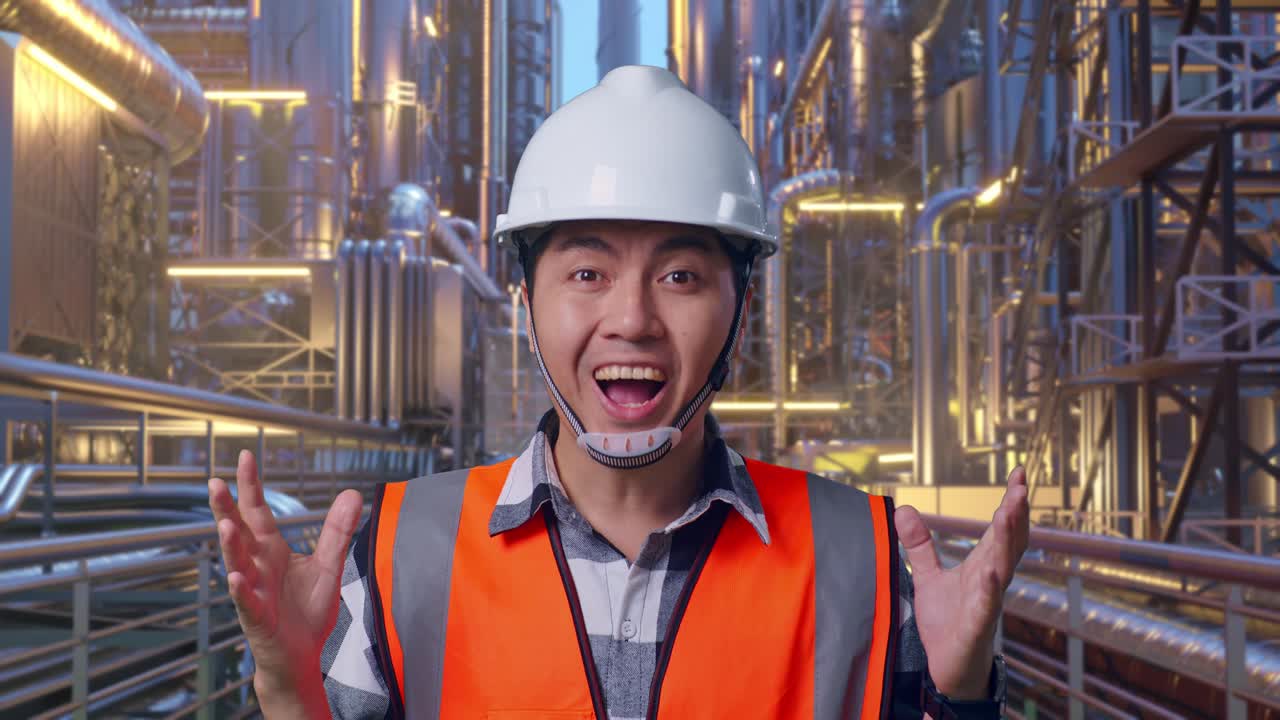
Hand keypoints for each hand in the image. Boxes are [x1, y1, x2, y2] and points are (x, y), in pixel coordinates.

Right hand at [208, 450, 362, 706]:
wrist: (300, 656)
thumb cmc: (307, 611)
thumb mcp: (328, 566)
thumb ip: (337, 531)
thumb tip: (352, 492)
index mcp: (271, 551)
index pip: (257, 512)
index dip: (250, 486)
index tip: (244, 455)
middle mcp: (257, 567)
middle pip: (239, 533)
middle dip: (226, 508)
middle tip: (214, 482)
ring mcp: (253, 592)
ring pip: (238, 564)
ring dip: (231, 545)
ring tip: (226, 523)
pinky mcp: (257, 618)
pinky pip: (247, 602)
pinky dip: (242, 590)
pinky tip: (238, 577)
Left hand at [894, 466, 1029, 699]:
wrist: (948, 670)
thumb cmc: (946, 623)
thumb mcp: (928, 577)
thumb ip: (920, 545)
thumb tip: (904, 509)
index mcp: (982, 567)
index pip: (1000, 530)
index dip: (1011, 503)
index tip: (1020, 474)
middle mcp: (991, 581)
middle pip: (1009, 543)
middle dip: (1016, 514)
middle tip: (1021, 487)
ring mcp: (987, 604)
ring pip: (1003, 568)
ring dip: (1008, 540)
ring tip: (1010, 511)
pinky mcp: (976, 628)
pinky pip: (986, 606)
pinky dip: (989, 588)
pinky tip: (991, 572)